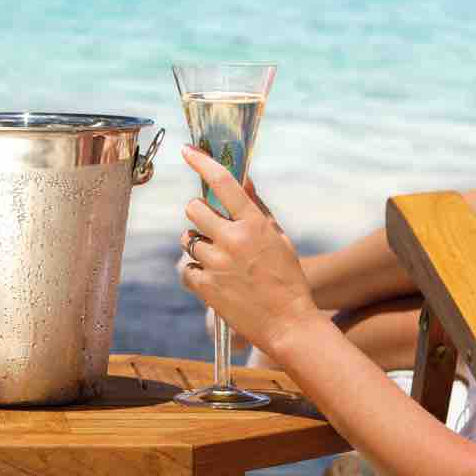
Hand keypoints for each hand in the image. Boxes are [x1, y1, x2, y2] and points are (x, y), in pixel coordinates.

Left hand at [178, 147, 317, 358]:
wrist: (288, 324)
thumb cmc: (287, 278)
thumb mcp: (278, 238)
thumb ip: (256, 208)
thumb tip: (242, 179)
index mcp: (254, 224)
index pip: (223, 182)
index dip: (202, 162)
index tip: (187, 151)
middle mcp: (233, 239)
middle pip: (194, 208)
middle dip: (200, 214)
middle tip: (213, 226)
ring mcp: (217, 263)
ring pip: (187, 238)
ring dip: (198, 243)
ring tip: (219, 259)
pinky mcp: (205, 286)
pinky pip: (186, 267)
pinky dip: (196, 272)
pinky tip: (215, 279)